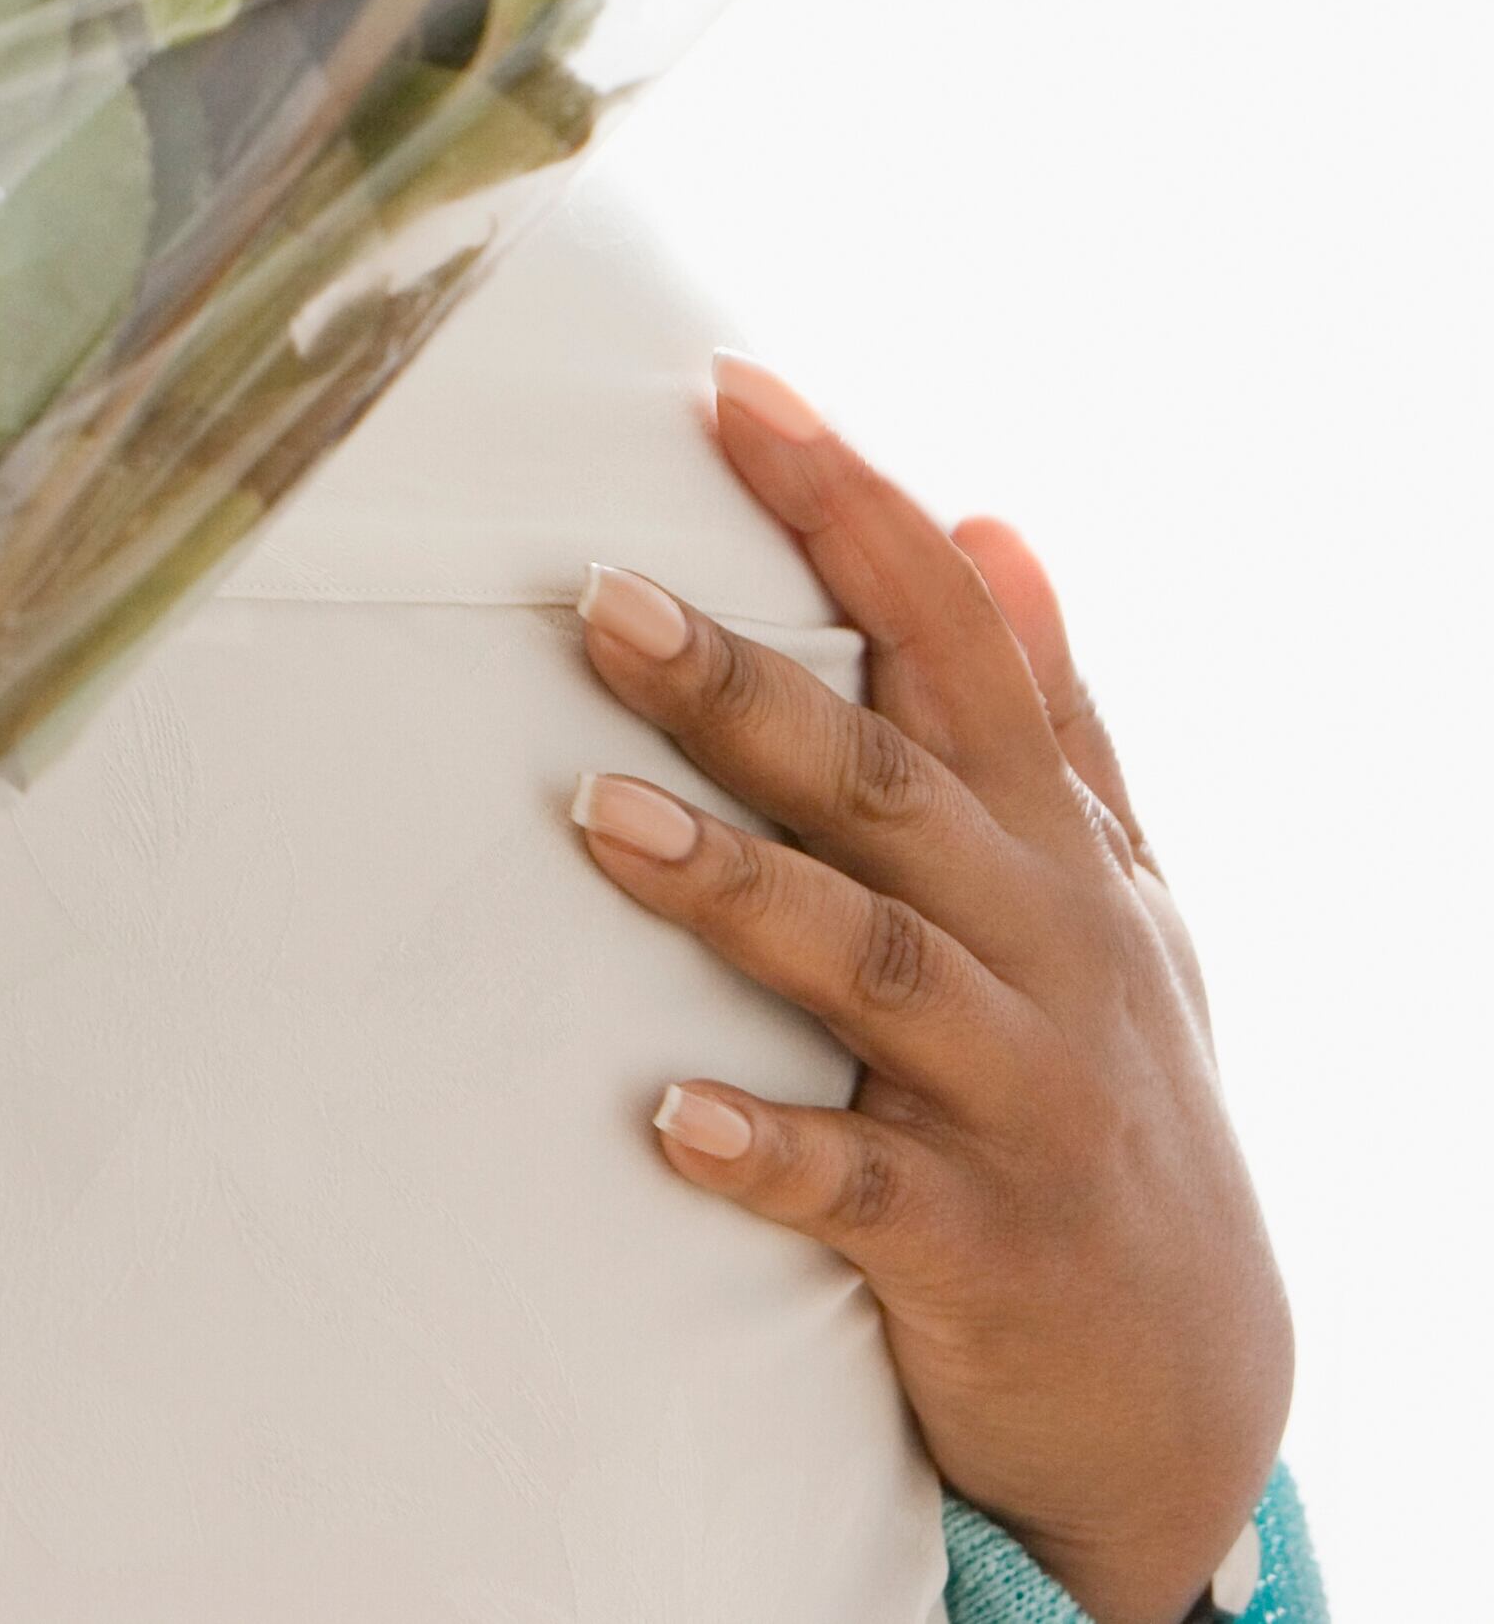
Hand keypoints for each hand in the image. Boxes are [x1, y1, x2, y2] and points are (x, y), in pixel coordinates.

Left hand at [566, 355, 1288, 1623]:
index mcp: (1049, 847)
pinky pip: (860, 1188)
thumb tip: (995, 519)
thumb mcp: (1108, 894)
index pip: (958, 640)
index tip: (734, 388)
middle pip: (890, 786)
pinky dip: (768, 1147)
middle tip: (597, 600)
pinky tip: (665, 1117)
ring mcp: (1013, 1095)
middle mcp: (1042, 947)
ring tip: (596, 815)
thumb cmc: (1105, 1095)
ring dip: (733, 888)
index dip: (854, 509)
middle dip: (750, 687)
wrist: (1184, 1392)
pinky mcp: (974, 1242)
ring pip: (870, 966)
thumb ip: (1049, 715)